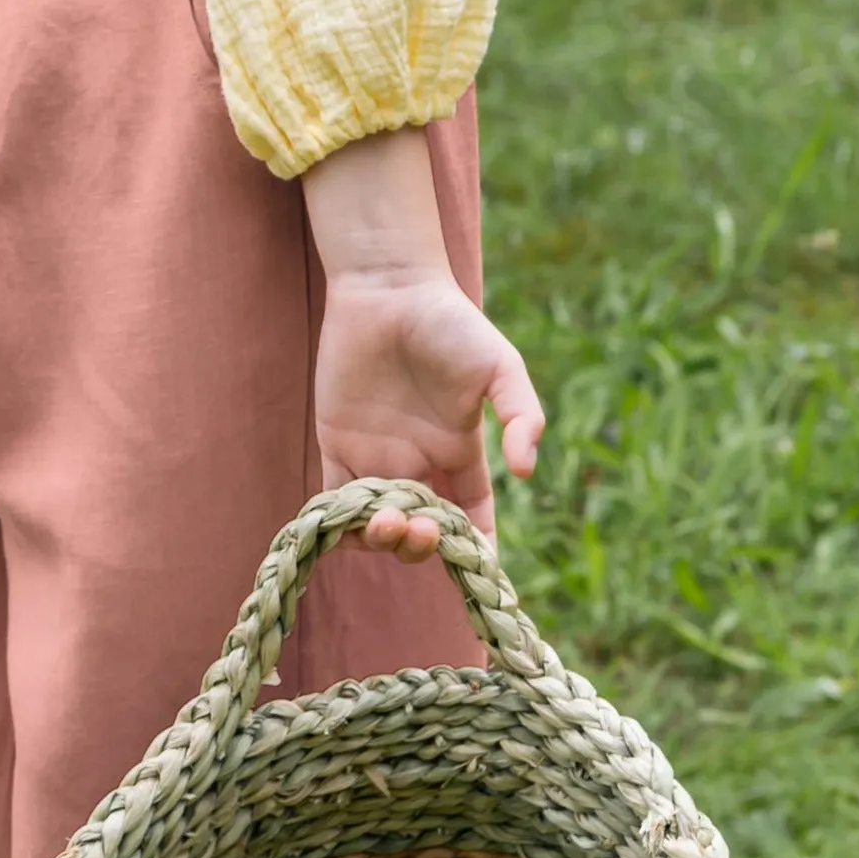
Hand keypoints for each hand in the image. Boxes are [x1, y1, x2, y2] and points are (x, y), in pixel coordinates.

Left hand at [313, 269, 545, 541]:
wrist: (387, 287)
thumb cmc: (450, 322)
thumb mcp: (500, 365)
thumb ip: (522, 413)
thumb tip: (525, 470)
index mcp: (459, 452)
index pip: (471, 518)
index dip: (476, 550)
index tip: (479, 570)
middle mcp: (418, 463)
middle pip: (421, 532)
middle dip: (421, 546)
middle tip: (418, 528)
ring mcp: (376, 456)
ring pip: (376, 525)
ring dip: (381, 540)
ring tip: (386, 520)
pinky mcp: (336, 442)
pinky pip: (333, 499)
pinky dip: (339, 522)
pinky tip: (348, 521)